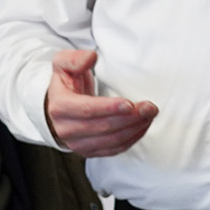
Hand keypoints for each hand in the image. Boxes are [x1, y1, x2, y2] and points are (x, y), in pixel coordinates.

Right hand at [43, 48, 157, 157]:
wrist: (60, 106)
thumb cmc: (66, 82)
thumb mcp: (63, 64)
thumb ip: (74, 58)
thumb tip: (91, 57)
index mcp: (59, 107)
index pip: (86, 110)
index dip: (109, 108)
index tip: (130, 103)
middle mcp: (66, 129)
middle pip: (103, 127)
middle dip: (129, 118)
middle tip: (149, 107)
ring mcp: (77, 144)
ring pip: (111, 141)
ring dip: (134, 129)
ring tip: (150, 115)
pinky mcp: (89, 152)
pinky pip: (115, 149)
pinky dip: (132, 138)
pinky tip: (142, 126)